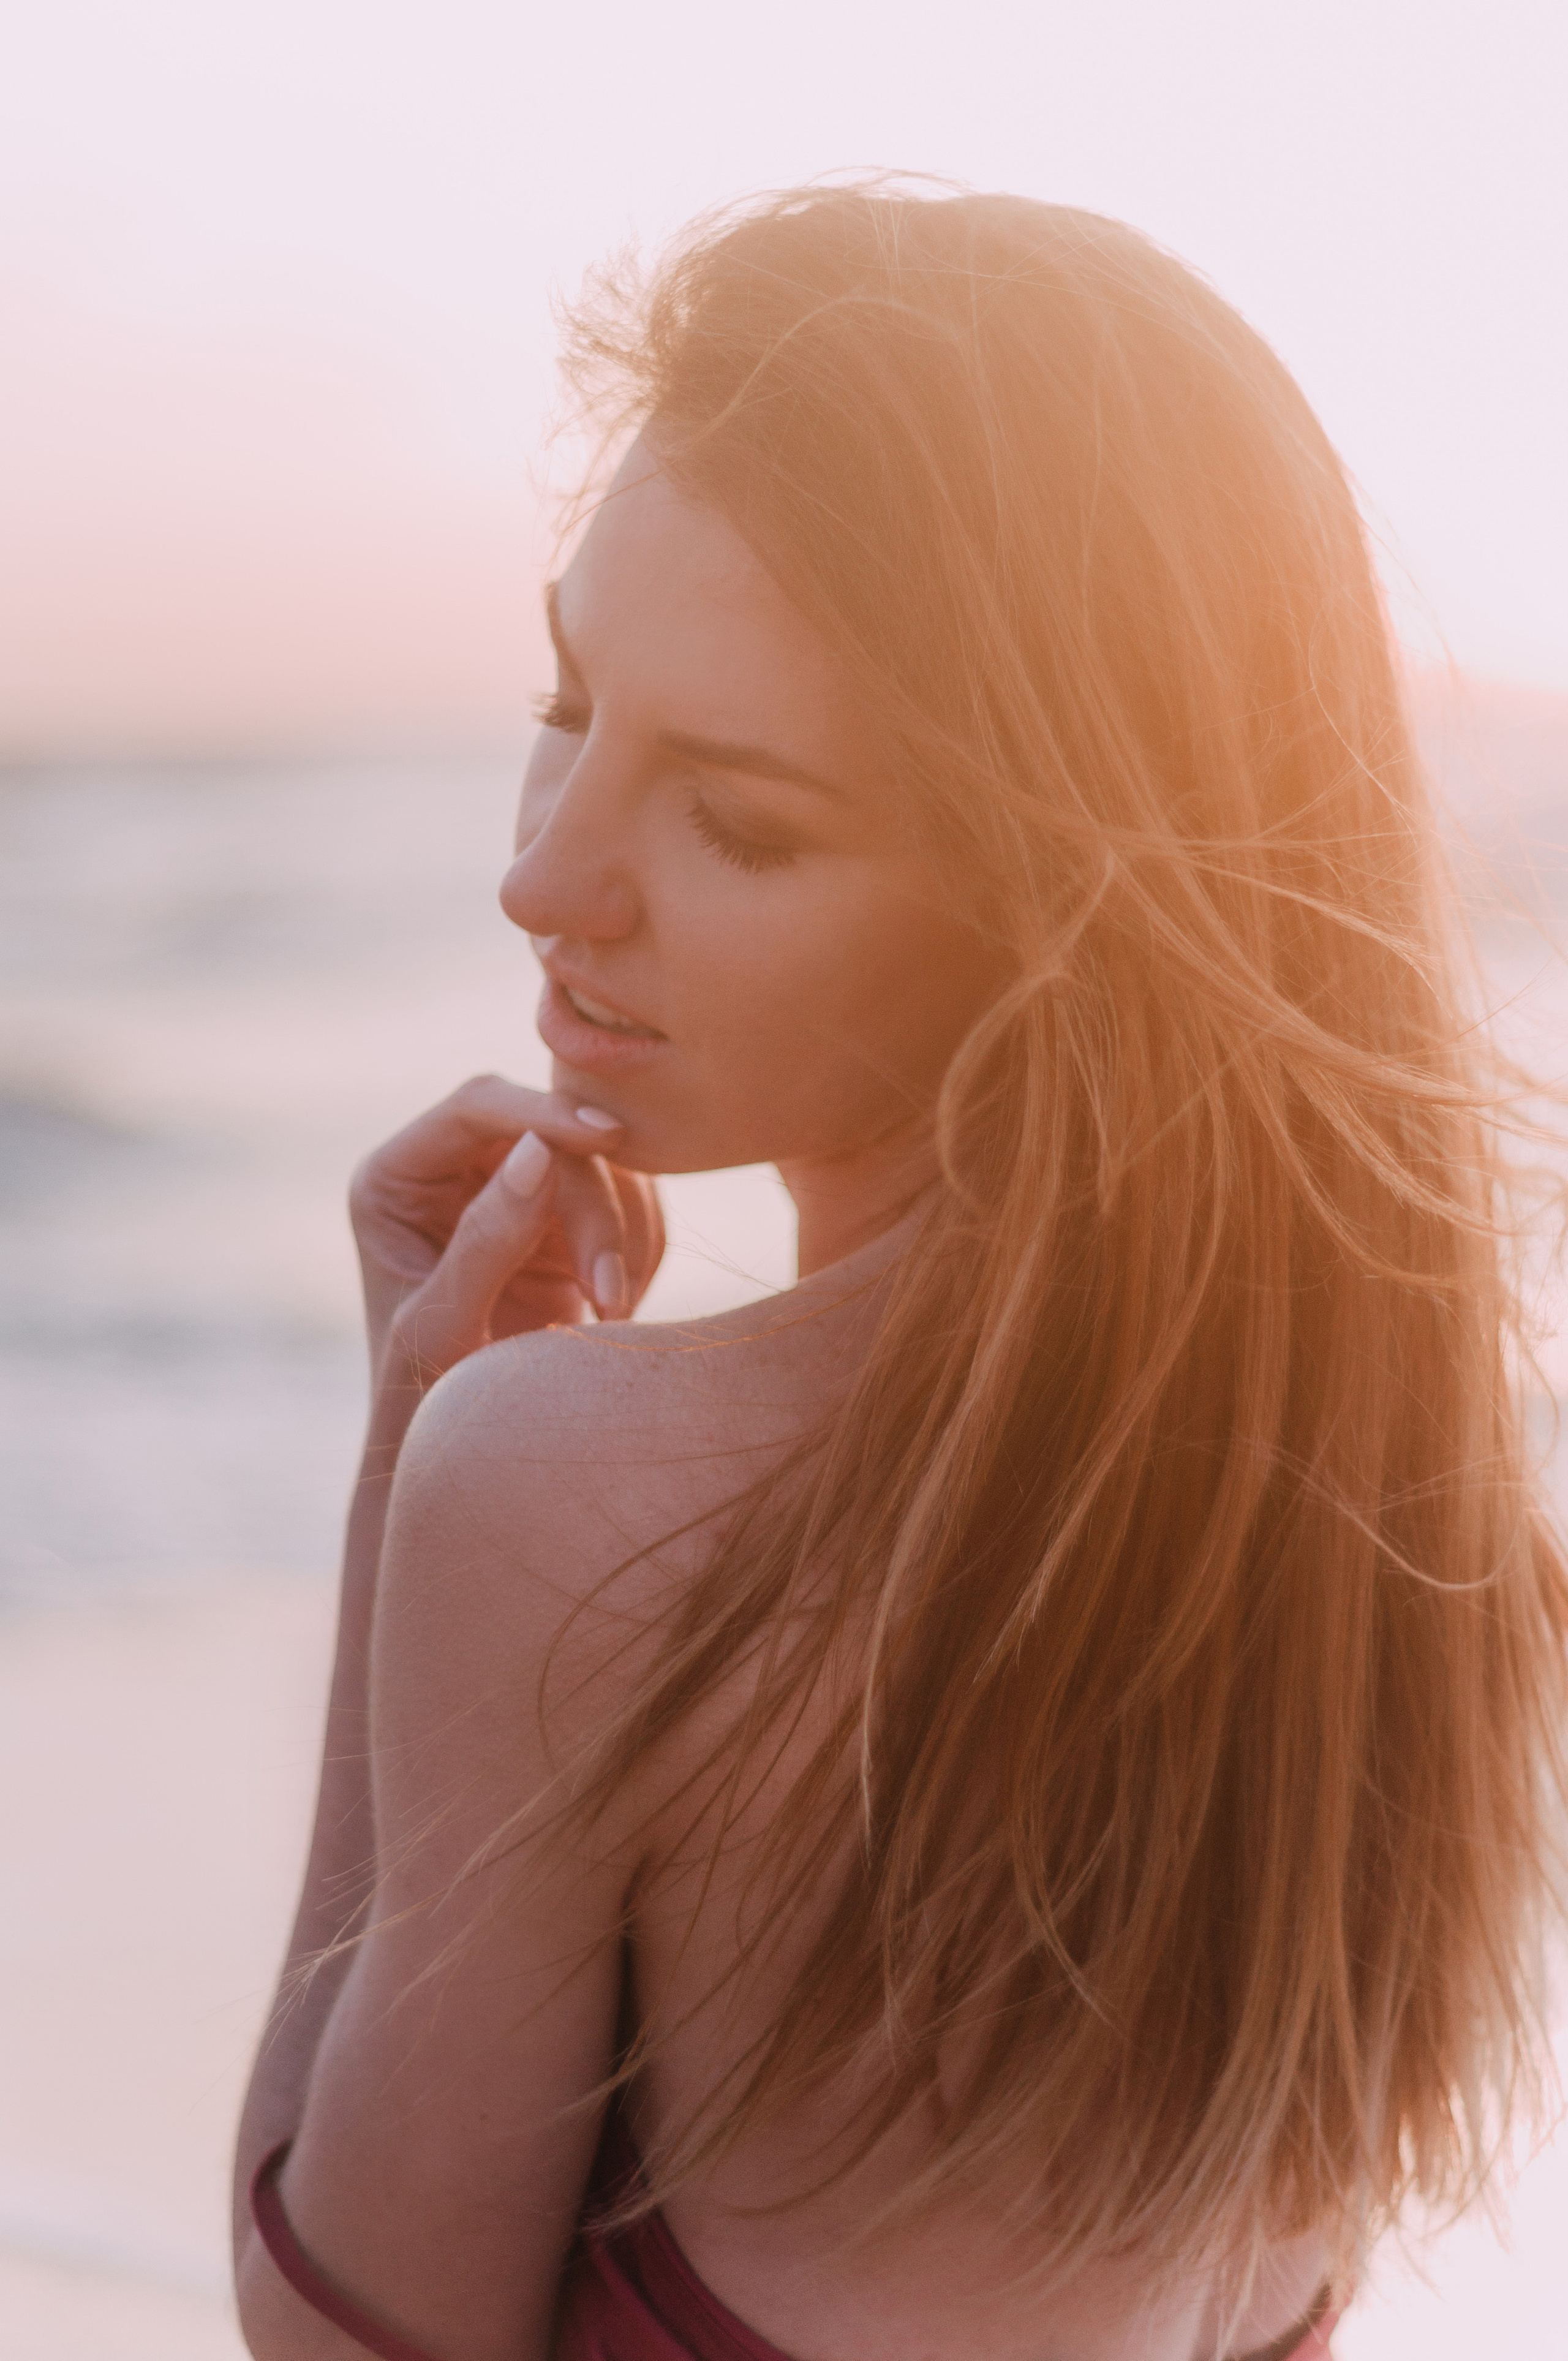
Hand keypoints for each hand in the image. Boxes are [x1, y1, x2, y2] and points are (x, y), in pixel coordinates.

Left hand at [349, 1075, 663, 1398]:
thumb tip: (539, 1151)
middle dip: (593, 1207)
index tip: (607, 1136)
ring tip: (613, 1316)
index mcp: (396, 1179)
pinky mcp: (563, 1225)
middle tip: (610, 1297)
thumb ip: (486, 1239)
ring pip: (598, 1165)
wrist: (460, 1463)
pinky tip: (619, 1311)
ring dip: (622, 1233)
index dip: (544, 1110)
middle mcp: (451, 1172)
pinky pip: (628, 1204)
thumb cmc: (423, 1405)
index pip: (476, 1106)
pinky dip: (638, 1250)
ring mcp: (512, 1194)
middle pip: (548, 1135)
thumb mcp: (443, 1326)